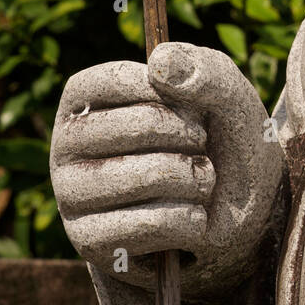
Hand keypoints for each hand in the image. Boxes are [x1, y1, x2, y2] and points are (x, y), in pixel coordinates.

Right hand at [50, 42, 284, 294]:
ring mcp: (71, 193)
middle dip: (192, 137)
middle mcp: (67, 143)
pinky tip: (193, 218)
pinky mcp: (90, 240)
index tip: (194, 107)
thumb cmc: (222, 143)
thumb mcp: (229, 100)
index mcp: (86, 98)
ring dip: (196, 180)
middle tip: (202, 147)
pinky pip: (151, 225)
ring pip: (147, 176)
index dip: (167, 94)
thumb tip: (160, 63)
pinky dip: (190, 221)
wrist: (237, 216)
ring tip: (202, 182)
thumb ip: (205, 71)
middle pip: (137, 126)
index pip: (114, 81)